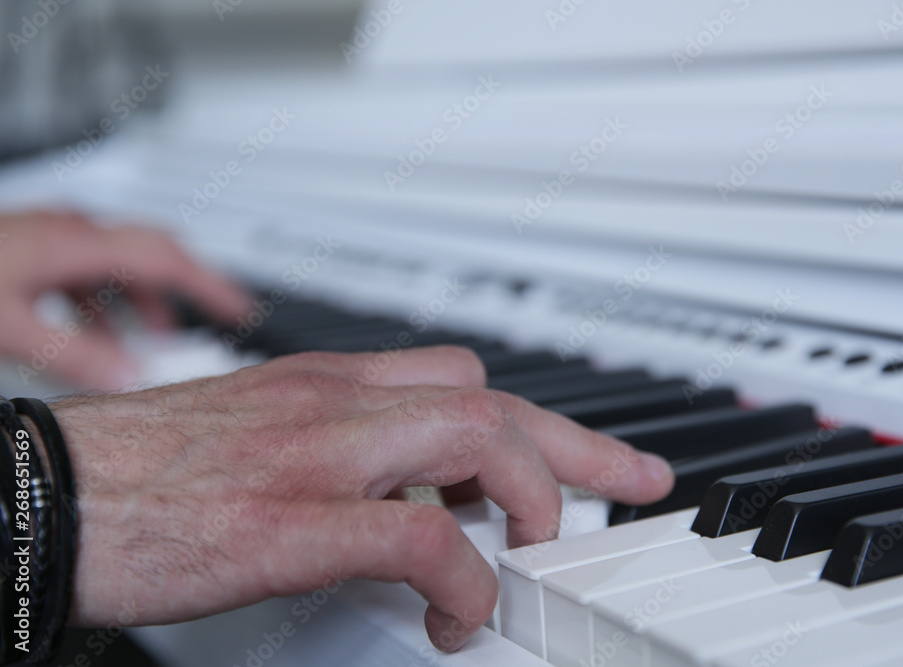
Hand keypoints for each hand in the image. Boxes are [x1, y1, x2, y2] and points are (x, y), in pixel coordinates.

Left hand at [0, 210, 248, 388]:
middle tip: (212, 317)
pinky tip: (97, 335)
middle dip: (186, 290)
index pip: (168, 259)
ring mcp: (51, 234)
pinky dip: (108, 303)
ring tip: (150, 343)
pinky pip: (89, 271)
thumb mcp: (12, 328)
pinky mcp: (33, 246)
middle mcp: (70, 231)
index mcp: (76, 243)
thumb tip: (127, 378)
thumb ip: (74, 357)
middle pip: (153, 251)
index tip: (241, 309)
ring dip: (143, 303)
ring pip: (119, 264)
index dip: (212, 286)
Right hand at [50, 347, 673, 651]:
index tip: (590, 451)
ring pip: (476, 439)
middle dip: (577, 446)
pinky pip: (417, 538)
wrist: (45, 491)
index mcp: (326, 384)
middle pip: (494, 399)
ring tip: (529, 553)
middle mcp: (335, 404)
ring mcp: (317, 457)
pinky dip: (462, 577)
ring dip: (528, 498)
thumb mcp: (260, 435)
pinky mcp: (288, 524)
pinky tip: (456, 611)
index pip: (464, 378)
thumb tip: (410, 498)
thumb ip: (342, 452)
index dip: (540, 416)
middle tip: (629, 484)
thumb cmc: (144, 472)